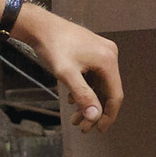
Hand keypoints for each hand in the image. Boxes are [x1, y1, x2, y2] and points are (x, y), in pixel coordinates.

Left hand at [18, 5, 123, 129]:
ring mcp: (102, 52)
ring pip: (99, 85)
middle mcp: (110, 55)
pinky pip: (94, 76)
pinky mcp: (93, 51)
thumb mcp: (67, 74)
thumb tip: (95, 117)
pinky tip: (73, 99)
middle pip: (107, 91)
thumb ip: (83, 96)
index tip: (98, 130)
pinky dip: (85, 90)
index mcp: (108, 60)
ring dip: (88, 102)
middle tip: (82, 127)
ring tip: (75, 118)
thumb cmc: (53, 47)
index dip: (108, 115)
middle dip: (94, 111)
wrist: (40, 26)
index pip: (115, 95)